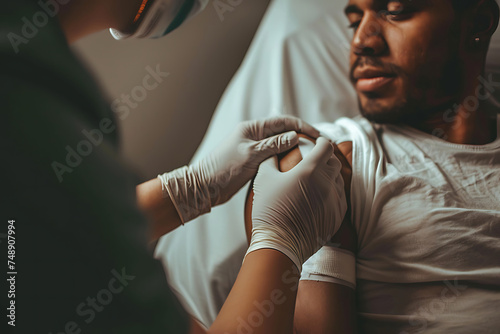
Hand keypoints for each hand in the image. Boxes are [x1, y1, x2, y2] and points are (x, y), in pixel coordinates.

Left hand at [158, 116, 319, 223]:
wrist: (205, 186)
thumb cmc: (223, 168)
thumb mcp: (250, 155)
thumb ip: (272, 145)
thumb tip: (294, 136)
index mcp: (252, 128)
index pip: (283, 122)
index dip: (302, 126)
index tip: (318, 135)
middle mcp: (255, 136)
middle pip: (284, 132)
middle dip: (302, 137)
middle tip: (319, 146)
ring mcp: (254, 149)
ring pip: (280, 145)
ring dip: (295, 148)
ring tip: (311, 156)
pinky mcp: (254, 162)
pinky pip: (274, 157)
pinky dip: (286, 159)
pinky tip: (296, 166)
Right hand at [246, 137, 346, 270]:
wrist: (279, 244)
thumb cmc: (269, 210)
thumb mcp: (264, 179)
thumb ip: (271, 159)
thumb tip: (274, 150)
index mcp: (310, 170)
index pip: (325, 147)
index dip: (321, 142)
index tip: (316, 143)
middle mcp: (327, 183)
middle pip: (334, 162)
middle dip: (326, 158)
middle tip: (316, 159)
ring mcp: (335, 200)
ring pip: (339, 180)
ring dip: (330, 176)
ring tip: (317, 179)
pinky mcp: (338, 215)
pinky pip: (340, 198)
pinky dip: (332, 193)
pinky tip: (321, 197)